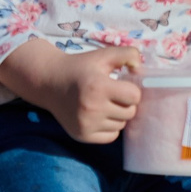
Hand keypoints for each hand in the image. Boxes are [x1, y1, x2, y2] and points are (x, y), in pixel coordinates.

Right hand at [0, 42, 143, 141]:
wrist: (49, 82)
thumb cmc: (81, 68)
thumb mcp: (104, 55)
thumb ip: (129, 54)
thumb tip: (141, 69)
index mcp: (98, 87)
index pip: (134, 97)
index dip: (131, 90)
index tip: (121, 85)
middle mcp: (91, 108)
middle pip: (130, 112)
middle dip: (126, 103)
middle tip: (112, 94)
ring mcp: (86, 124)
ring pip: (121, 125)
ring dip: (118, 115)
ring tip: (103, 104)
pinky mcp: (82, 136)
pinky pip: (111, 137)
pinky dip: (110, 127)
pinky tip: (99, 115)